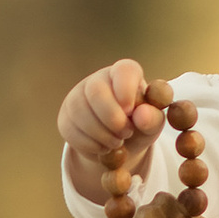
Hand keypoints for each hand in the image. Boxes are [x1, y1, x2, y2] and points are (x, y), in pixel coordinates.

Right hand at [60, 57, 164, 202]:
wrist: (119, 142)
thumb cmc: (140, 125)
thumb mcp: (152, 124)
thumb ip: (153, 119)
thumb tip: (142, 115)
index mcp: (125, 73)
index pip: (124, 70)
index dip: (126, 90)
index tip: (130, 111)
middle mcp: (98, 79)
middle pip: (96, 91)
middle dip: (112, 118)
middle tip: (127, 133)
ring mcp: (78, 96)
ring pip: (80, 111)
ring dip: (102, 134)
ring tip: (117, 142)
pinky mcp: (66, 116)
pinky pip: (71, 129)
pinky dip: (90, 144)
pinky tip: (103, 147)